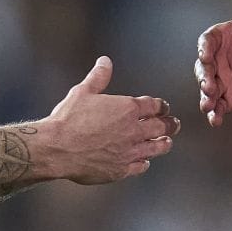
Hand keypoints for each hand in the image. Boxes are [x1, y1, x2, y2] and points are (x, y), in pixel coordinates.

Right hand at [40, 56, 178, 183]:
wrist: (57, 148)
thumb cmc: (68, 118)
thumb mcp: (83, 92)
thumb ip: (98, 77)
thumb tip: (105, 61)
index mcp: (127, 109)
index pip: (154, 106)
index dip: (161, 106)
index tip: (164, 107)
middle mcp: (133, 131)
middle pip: (161, 127)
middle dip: (169, 125)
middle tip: (174, 124)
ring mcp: (128, 152)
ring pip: (156, 148)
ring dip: (163, 144)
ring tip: (167, 142)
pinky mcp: (121, 170)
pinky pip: (140, 166)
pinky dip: (144, 162)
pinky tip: (145, 161)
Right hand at [195, 0, 231, 127]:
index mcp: (220, 38)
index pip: (206, 41)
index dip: (204, 49)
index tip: (207, 55)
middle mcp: (215, 60)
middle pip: (201, 67)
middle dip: (203, 76)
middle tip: (209, 84)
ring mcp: (219, 80)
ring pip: (205, 89)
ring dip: (205, 97)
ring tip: (209, 104)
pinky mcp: (227, 99)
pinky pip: (216, 107)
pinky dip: (213, 114)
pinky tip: (215, 120)